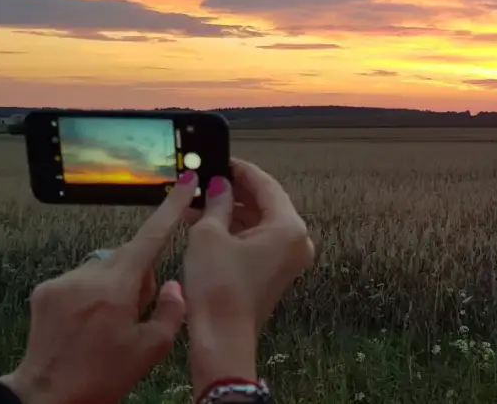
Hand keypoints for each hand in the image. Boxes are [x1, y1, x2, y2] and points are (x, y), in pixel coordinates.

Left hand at [0, 172, 196, 403]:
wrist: (46, 396)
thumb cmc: (102, 377)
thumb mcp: (152, 349)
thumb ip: (170, 309)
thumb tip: (171, 284)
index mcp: (118, 288)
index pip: (151, 236)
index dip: (171, 208)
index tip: (184, 182)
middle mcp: (89, 276)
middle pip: (128, 257)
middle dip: (139, 277)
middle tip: (136, 315)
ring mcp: (63, 281)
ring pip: (104, 269)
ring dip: (114, 286)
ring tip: (108, 324)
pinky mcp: (45, 290)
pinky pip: (80, 280)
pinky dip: (90, 294)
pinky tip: (86, 324)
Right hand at [183, 158, 314, 397]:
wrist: (222, 339)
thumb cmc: (218, 288)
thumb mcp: (209, 235)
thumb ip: (217, 203)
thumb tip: (220, 186)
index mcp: (289, 227)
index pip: (266, 185)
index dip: (241, 170)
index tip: (221, 159)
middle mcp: (297, 240)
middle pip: (266, 203)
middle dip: (234, 191)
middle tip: (208, 179)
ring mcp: (289, 258)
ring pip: (260, 222)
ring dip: (231, 211)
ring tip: (200, 200)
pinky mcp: (276, 271)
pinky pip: (258, 240)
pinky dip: (236, 230)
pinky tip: (207, 222)